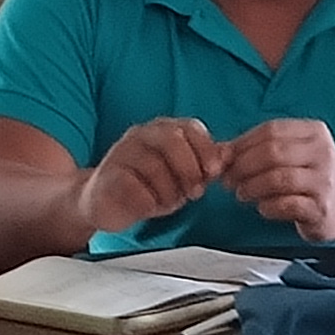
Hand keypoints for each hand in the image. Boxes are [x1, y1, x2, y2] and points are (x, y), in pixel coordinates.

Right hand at [80, 118, 226, 232]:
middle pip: (172, 141)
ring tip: (166, 202)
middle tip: (194, 193)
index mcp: (162, 130)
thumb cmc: (150, 186)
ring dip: (168, 192)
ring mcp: (120, 154)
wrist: (106, 203)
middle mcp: (140, 135)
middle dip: (189, 170)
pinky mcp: (105, 178)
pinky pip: (134, 188)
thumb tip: (230, 154)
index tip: (214, 172)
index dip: (206, 149)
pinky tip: (147, 206)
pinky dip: (147, 201)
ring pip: (154, 168)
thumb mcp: (183, 174)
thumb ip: (205, 163)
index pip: (190, 128)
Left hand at [219, 118, 334, 242]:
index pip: (271, 130)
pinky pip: (286, 205)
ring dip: (252, 187)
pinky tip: (262, 207)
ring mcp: (324, 181)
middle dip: (243, 166)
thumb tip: (218, 151)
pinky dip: (268, 207)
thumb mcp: (291, 154)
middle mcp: (322, 153)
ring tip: (241, 194)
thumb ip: (258, 148)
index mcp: (314, 132)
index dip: (242, 144)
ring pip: (278, 178)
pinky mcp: (321, 208)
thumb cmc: (310, 176)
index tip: (224, 158)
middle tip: (228, 179)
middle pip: (273, 152)